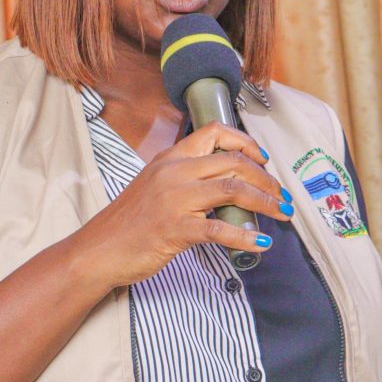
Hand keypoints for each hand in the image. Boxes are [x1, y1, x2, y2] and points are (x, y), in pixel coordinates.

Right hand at [71, 121, 293, 288]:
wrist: (100, 249)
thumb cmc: (128, 221)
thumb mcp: (154, 186)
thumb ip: (184, 178)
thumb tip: (224, 184)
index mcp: (170, 158)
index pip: (214, 132)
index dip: (245, 142)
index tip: (262, 159)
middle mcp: (174, 172)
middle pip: (233, 162)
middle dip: (267, 179)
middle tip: (281, 196)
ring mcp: (175, 199)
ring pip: (234, 189)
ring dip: (265, 201)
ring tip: (281, 213)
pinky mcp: (176, 229)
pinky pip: (220, 230)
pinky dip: (246, 237)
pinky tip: (260, 242)